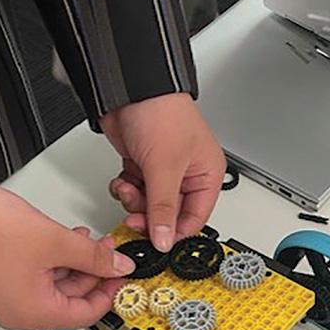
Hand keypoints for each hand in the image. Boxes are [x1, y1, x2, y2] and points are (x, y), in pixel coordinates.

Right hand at [0, 166, 134, 329]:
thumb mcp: (53, 241)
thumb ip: (92, 256)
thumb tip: (117, 266)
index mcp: (33, 313)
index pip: (86, 314)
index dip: (110, 292)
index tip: (123, 272)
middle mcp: (18, 312)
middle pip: (71, 301)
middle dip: (93, 273)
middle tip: (108, 250)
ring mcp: (6, 296)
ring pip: (54, 286)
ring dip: (74, 263)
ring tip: (85, 238)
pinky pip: (36, 276)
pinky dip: (53, 259)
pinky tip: (62, 238)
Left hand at [100, 93, 225, 251]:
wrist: (128, 88)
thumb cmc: (160, 112)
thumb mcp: (164, 168)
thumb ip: (163, 209)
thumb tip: (165, 241)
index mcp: (206, 175)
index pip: (195, 219)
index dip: (175, 233)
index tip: (156, 241)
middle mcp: (187, 175)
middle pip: (168, 215)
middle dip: (148, 215)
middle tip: (135, 215)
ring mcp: (163, 170)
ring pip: (148, 205)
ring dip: (134, 201)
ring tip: (128, 187)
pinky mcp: (142, 164)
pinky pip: (135, 191)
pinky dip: (125, 189)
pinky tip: (123, 178)